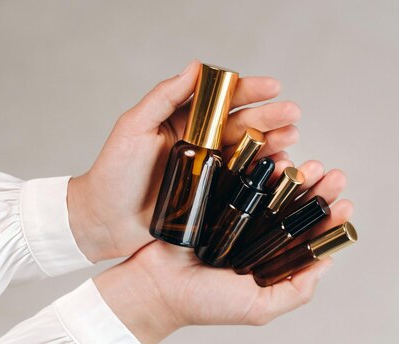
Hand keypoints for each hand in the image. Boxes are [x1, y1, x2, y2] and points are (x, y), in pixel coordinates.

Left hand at [68, 60, 300, 261]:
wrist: (106, 220)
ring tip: (292, 137)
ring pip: (249, 152)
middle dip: (270, 117)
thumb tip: (196, 67)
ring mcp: (211, 170)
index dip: (249, 92)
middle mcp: (202, 143)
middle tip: (293, 114)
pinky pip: (244, 183)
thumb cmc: (114, 172)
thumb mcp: (134, 127)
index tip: (273, 87)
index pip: (223, 101)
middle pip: (242, 125)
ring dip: (274, 143)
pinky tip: (281, 170)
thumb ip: (164, 97)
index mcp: (186, 122)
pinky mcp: (214, 196)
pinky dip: (265, 176)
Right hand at [94, 162, 352, 343]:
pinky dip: (258, 166)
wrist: (153, 286)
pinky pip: (240, 178)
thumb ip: (296, 292)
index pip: (306, 238)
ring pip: (272, 191)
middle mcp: (256, 238)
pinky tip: (275, 157)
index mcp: (269, 263)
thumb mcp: (259, 308)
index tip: (346, 204)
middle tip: (334, 176)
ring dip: (293, 176)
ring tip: (308, 165)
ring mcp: (236, 216)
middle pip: (294, 210)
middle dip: (317, 193)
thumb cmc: (204, 304)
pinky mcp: (214, 198)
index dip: (328, 221)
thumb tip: (326, 263)